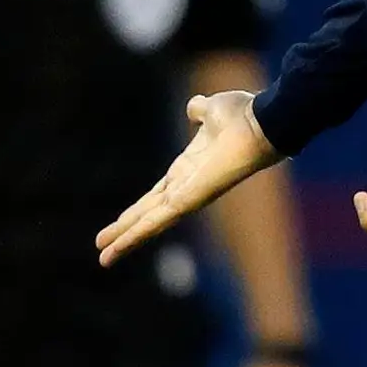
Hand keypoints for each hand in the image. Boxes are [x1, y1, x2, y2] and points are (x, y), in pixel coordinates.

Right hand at [97, 92, 280, 264]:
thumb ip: (200, 111)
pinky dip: (136, 235)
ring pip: (149, 224)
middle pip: (148, 214)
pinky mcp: (189, 201)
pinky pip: (157, 221)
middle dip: (125, 231)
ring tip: (104, 258)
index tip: (120, 221)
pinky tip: (118, 247)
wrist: (262, 123)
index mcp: (189, 168)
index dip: (137, 209)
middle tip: (104, 251)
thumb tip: (194, 108)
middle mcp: (187, 187)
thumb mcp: (212, 110)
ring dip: (125, 241)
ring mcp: (188, 196)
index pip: (157, 195)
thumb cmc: (243, 117)